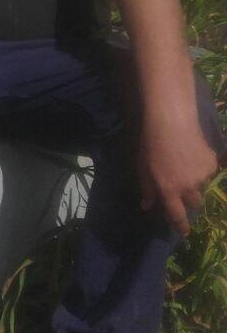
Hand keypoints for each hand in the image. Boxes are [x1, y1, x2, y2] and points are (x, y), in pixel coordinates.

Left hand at [138, 118, 218, 234]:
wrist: (172, 122)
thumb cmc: (151, 144)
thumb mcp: (143, 168)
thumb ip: (147, 189)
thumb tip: (146, 206)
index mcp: (168, 190)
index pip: (177, 215)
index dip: (181, 226)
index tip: (184, 232)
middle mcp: (188, 187)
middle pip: (194, 204)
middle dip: (188, 200)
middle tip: (181, 187)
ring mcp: (202, 176)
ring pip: (201, 186)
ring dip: (194, 181)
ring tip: (183, 162)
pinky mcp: (212, 164)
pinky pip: (208, 171)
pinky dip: (201, 166)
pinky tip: (191, 152)